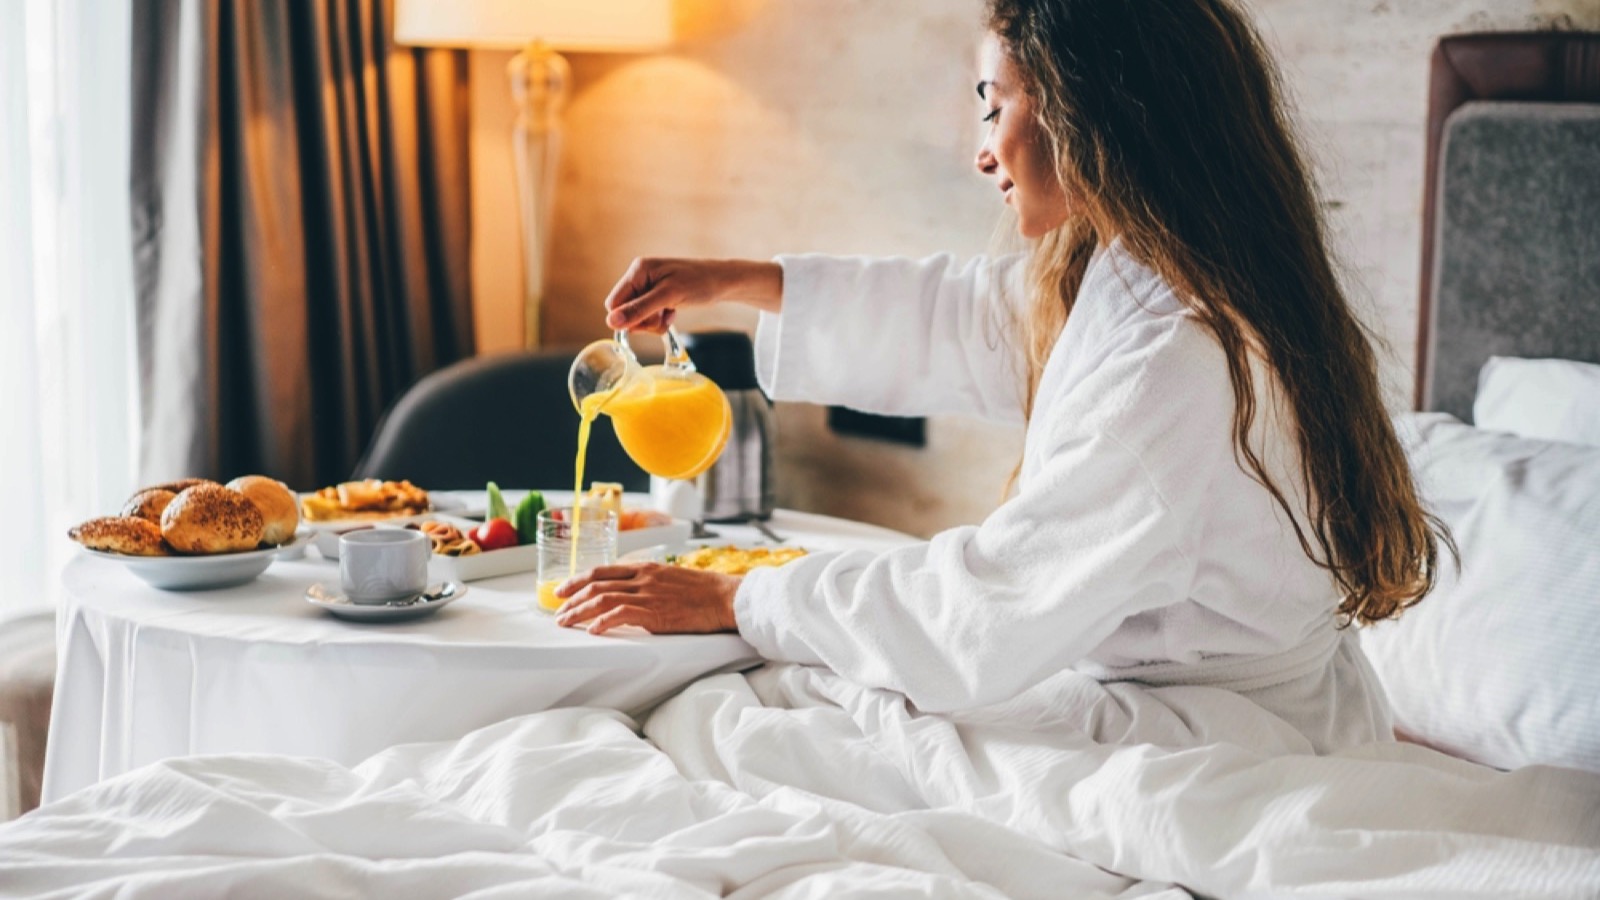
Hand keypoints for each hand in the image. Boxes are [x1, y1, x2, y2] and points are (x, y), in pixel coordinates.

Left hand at [554, 562, 741, 634]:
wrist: (725, 598)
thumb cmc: (703, 592)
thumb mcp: (672, 578)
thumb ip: (649, 583)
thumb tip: (632, 594)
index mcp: (646, 568)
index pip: (603, 571)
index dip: (578, 580)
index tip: (563, 591)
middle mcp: (642, 578)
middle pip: (596, 584)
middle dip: (572, 599)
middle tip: (558, 612)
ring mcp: (648, 594)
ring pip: (602, 599)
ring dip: (580, 612)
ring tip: (566, 622)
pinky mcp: (655, 612)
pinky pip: (621, 614)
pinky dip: (603, 622)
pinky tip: (593, 630)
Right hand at [604, 258, 782, 332]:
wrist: (723, 282)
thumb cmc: (699, 284)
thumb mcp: (668, 297)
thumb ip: (639, 309)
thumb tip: (611, 322)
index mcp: (638, 270)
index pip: (614, 303)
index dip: (627, 318)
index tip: (647, 322)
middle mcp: (640, 277)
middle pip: (624, 311)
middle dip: (642, 321)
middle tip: (662, 318)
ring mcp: (648, 287)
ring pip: (636, 316)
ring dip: (652, 322)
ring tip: (669, 315)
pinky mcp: (658, 296)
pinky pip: (648, 315)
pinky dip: (659, 320)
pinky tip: (672, 314)